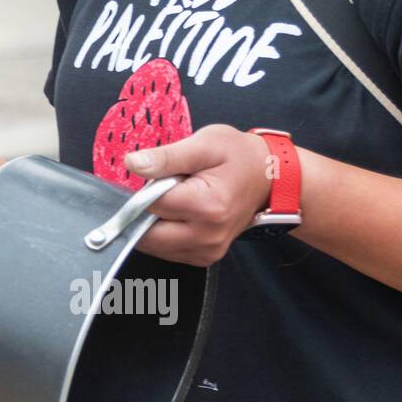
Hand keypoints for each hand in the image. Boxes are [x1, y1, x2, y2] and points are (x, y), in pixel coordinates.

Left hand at [122, 125, 274, 265]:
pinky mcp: (205, 258)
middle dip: (142, 212)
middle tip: (159, 189)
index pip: (151, 205)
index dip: (143, 189)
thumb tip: (131, 164)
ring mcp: (208, 251)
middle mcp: (207, 236)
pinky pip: (168, 252)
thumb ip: (167, 156)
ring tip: (173, 201)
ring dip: (151, 225)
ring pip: (154, 246)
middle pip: (148, 234)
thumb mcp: (205, 144)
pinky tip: (177, 215)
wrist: (269, 179)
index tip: (154, 175)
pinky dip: (163, 235)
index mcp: (207, 206)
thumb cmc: (238, 156)